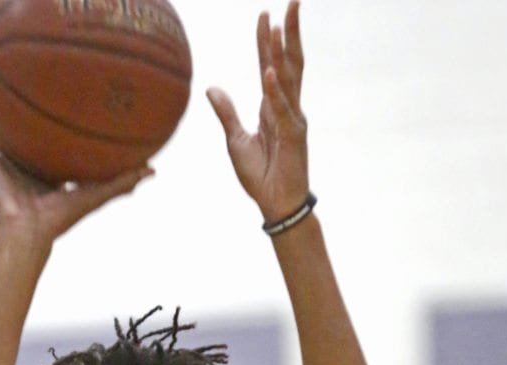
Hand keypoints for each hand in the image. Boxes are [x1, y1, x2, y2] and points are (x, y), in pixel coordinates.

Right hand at [0, 103, 153, 247]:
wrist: (30, 232)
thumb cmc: (62, 218)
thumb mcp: (97, 193)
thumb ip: (123, 182)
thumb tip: (152, 170)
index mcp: (50, 175)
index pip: (55, 149)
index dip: (60, 131)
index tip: (69, 107)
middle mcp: (27, 169)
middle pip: (26, 138)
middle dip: (28, 118)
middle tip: (33, 87)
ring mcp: (6, 167)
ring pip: (0, 136)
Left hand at [207, 2, 308, 222]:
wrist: (274, 203)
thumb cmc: (259, 175)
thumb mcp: (235, 140)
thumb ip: (226, 113)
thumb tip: (212, 88)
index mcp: (272, 106)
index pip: (270, 65)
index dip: (267, 40)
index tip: (264, 14)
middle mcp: (286, 107)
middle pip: (289, 62)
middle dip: (290, 32)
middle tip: (293, 1)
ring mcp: (293, 120)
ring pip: (289, 79)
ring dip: (283, 52)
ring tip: (278, 25)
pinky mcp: (294, 136)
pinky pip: (283, 110)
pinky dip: (275, 92)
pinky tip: (268, 72)